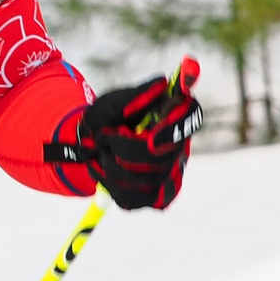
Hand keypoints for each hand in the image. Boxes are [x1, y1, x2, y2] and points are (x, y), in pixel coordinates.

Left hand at [46, 59, 200, 209]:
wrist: (89, 145)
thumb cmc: (105, 120)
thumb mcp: (114, 102)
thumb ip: (138, 95)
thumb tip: (164, 82)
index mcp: (172, 121)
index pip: (189, 117)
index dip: (177, 121)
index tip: (150, 128)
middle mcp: (177, 151)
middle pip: (159, 155)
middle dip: (122, 147)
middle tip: (102, 137)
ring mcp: (168, 177)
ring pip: (141, 178)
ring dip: (110, 163)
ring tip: (101, 151)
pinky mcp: (154, 198)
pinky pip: (131, 196)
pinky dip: (108, 182)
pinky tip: (103, 168)